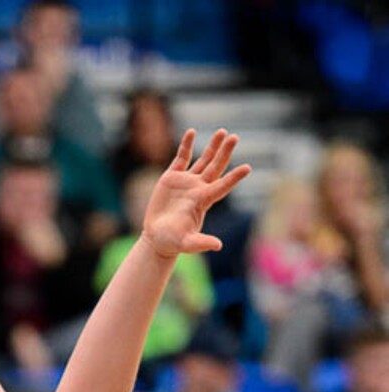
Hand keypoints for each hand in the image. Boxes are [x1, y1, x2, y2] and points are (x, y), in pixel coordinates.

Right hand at [142, 128, 250, 258]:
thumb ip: (201, 243)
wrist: (157, 238)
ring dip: (212, 146)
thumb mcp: (187, 244)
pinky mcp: (172, 178)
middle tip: (235, 137)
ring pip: (203, 160)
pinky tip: (191, 132)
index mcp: (203, 201)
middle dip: (225, 152)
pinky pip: (181, 157)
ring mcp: (186, 182)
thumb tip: (218, 246)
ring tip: (222, 132)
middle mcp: (198, 189)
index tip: (247, 168)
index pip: (222, 186)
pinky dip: (186, 145)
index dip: (234, 178)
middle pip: (216, 167)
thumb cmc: (172, 242)